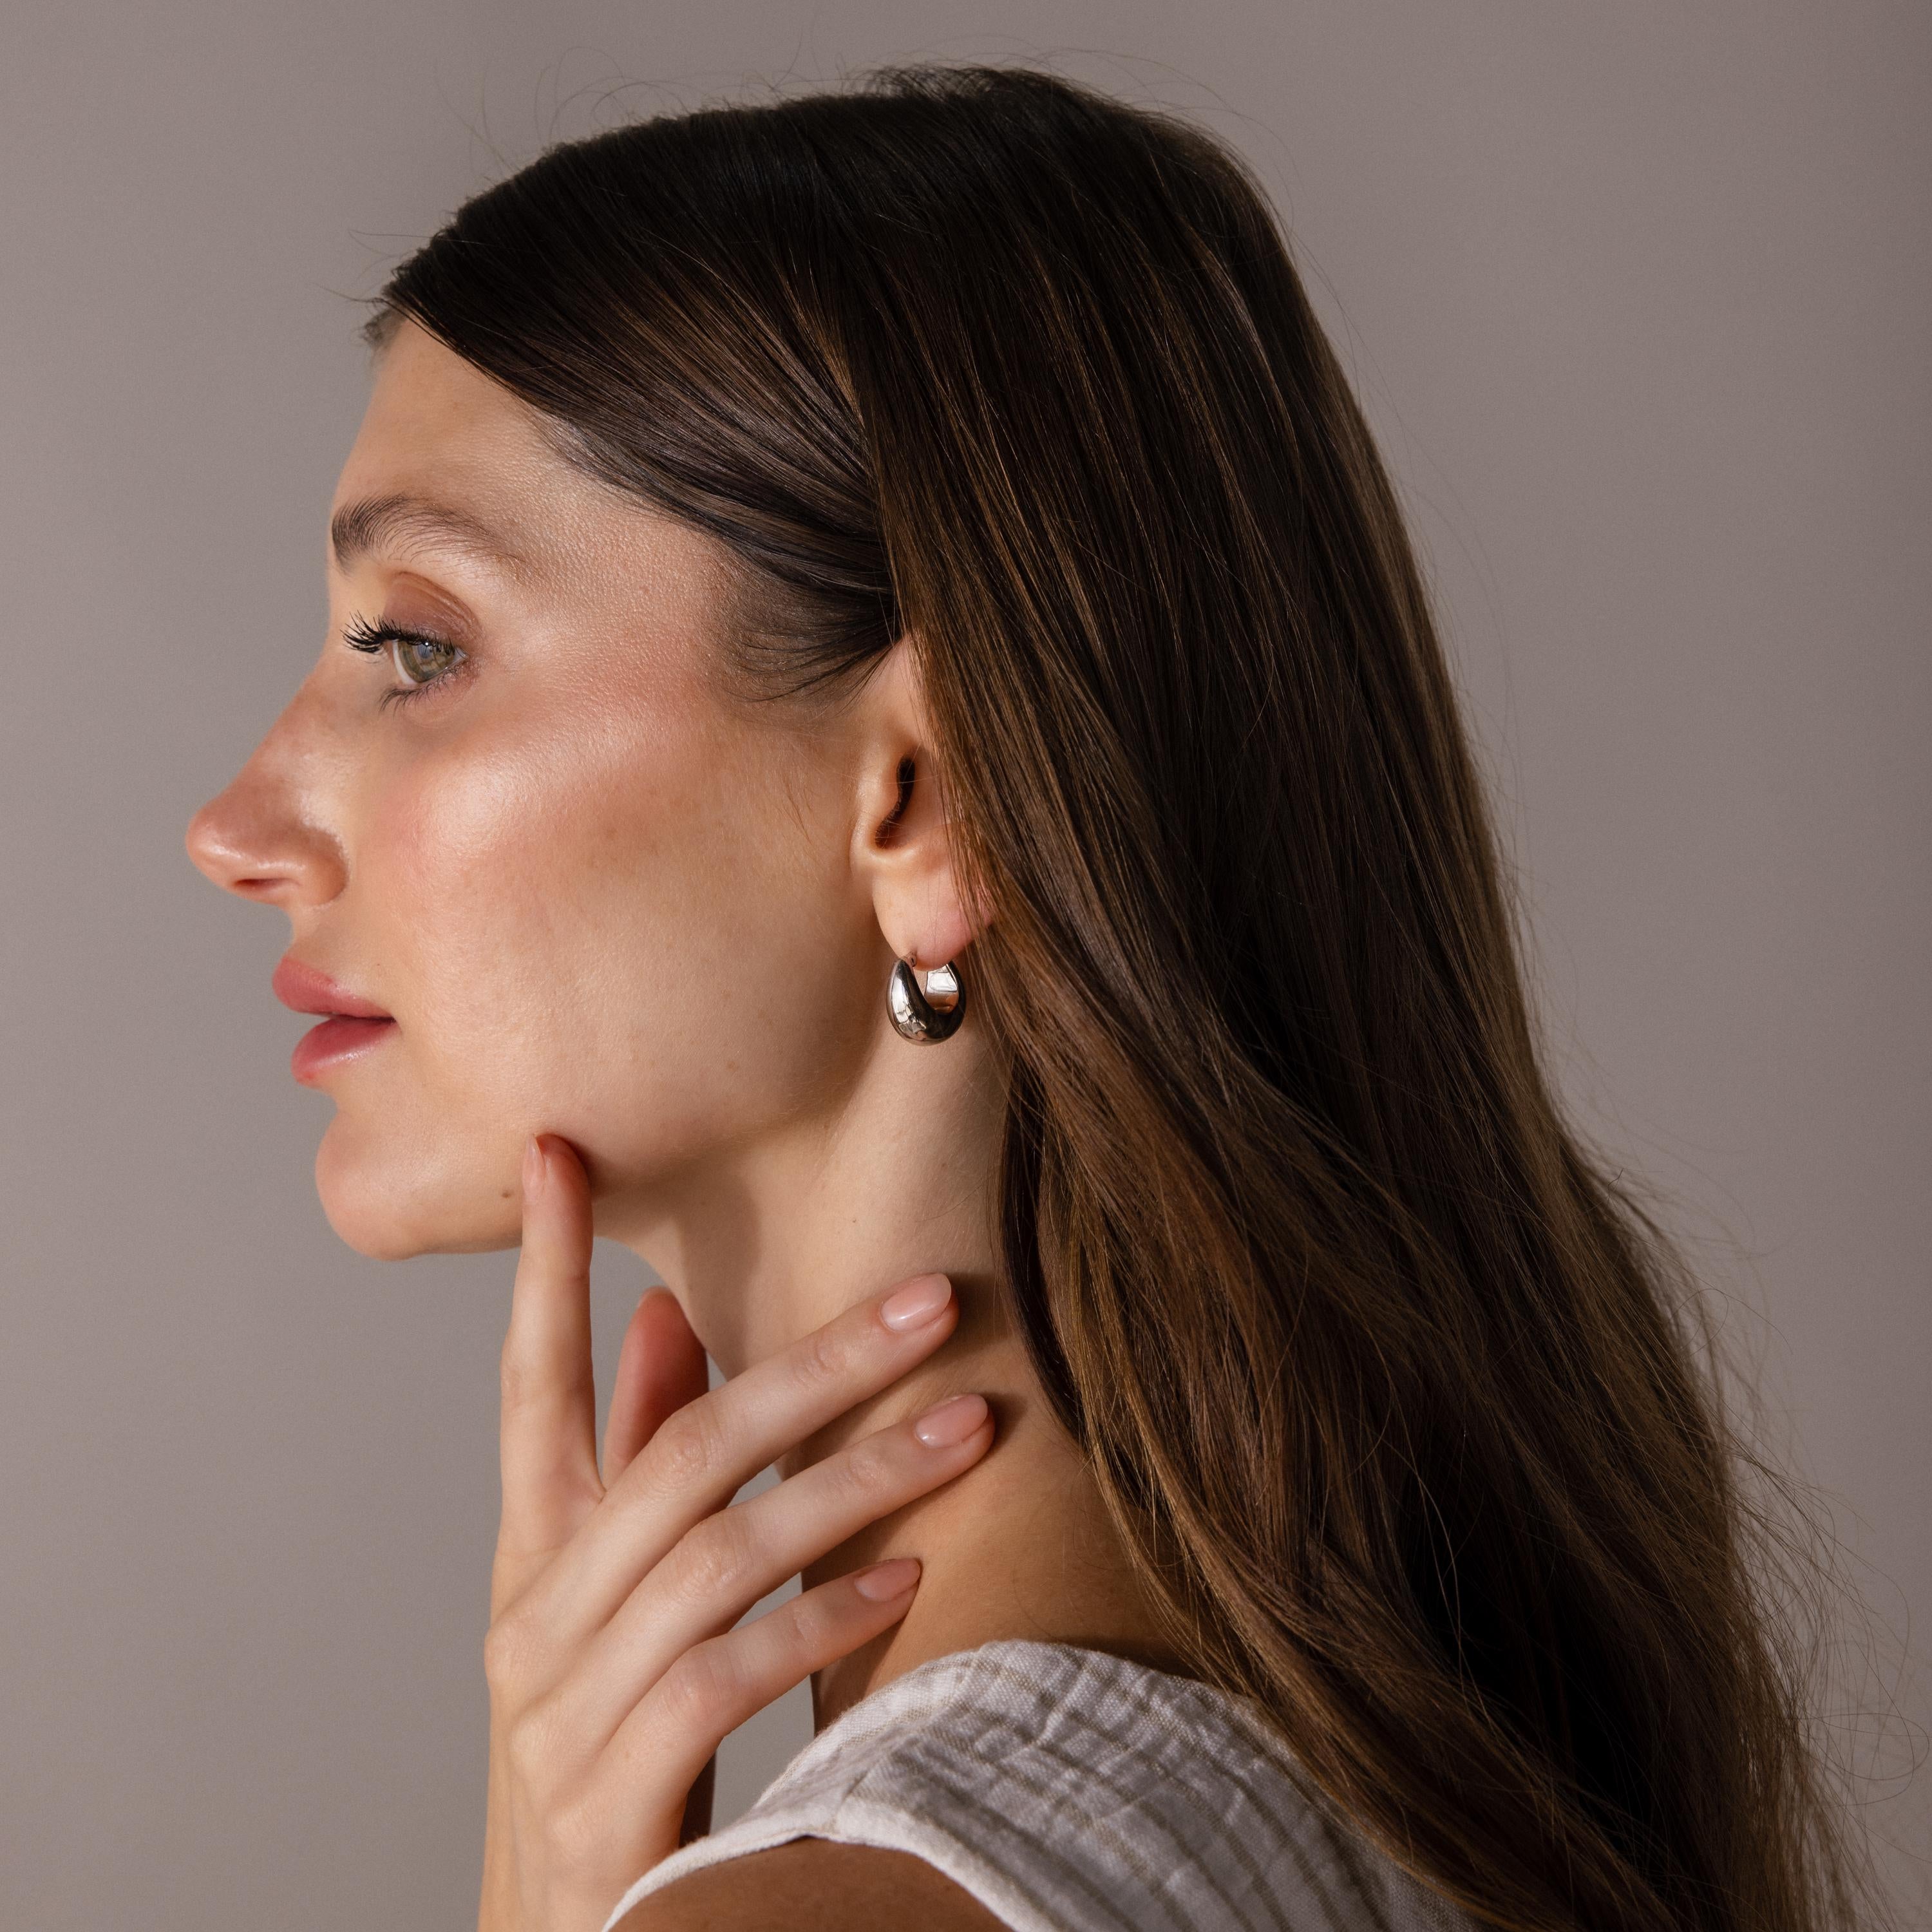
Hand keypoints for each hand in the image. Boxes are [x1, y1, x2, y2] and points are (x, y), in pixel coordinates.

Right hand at [476, 1133, 990, 1931]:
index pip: (529, 1384)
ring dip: (853, 1479)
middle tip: (928, 1300)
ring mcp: (567, 1704)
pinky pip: (729, 1673)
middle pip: (681, 1450)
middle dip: (810, 1365)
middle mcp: (538, 1611)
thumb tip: (659, 1317)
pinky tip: (908, 1573)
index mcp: (531, 1552)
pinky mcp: (614, 1791)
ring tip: (968, 1425)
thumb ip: (633, 1461)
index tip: (562, 1152)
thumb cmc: (604, 1742)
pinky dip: (821, 1615)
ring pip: (720, 1549)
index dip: (547, 1269)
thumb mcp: (607, 1598)